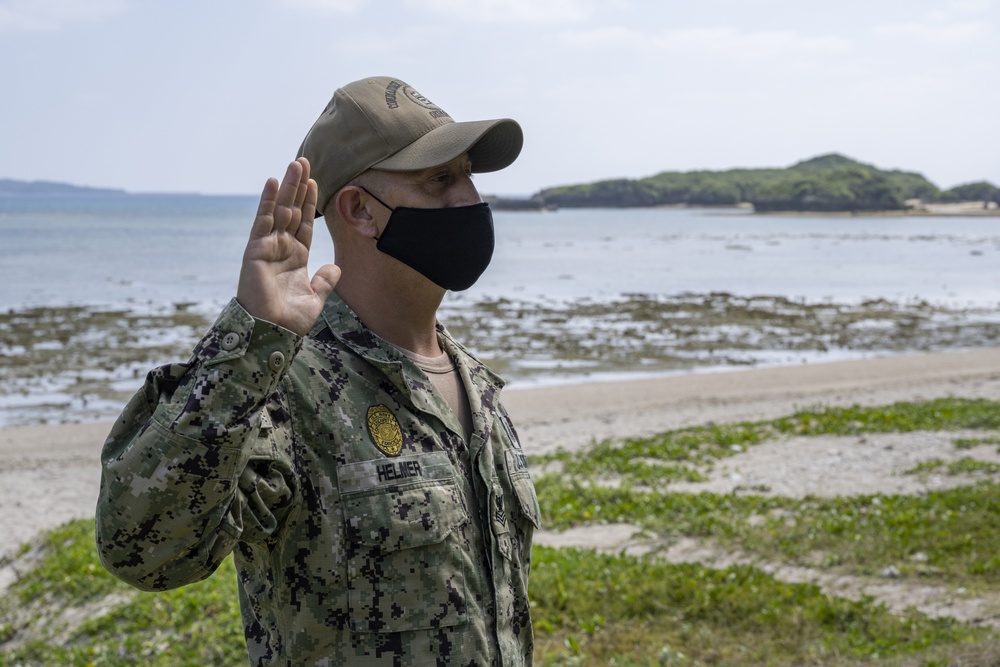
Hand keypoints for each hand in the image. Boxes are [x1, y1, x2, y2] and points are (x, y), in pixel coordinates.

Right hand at [237, 158, 340, 335]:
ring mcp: (267, 247)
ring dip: (287, 186)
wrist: (271, 333)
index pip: (304, 223)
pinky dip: (268, 201)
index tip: (316, 182)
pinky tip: (274, 182)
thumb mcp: (315, 299)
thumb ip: (325, 282)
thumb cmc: (290, 322)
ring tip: (295, 163)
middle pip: (292, 210)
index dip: (310, 203)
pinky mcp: (255, 249)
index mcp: (296, 259)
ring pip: (280, 210)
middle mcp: (281, 249)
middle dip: (299, 187)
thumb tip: (335, 268)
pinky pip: (263, 220)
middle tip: (305, 161)